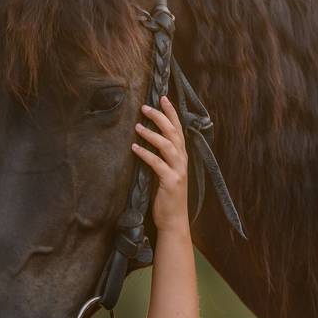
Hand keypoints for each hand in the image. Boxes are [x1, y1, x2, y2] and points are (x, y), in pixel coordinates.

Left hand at [133, 95, 189, 232]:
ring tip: (137, 126)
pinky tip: (134, 147)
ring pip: (167, 145)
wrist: (173, 220)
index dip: (172, 112)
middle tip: (145, 106)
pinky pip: (157, 164)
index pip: (178, 129)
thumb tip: (146, 140)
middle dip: (161, 117)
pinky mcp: (171, 182)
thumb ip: (161, 157)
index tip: (163, 97)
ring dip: (152, 134)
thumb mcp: (165, 173)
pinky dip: (145, 154)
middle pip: (174, 132)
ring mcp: (178, 171)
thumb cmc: (167, 196)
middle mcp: (182, 161)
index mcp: (181, 156)